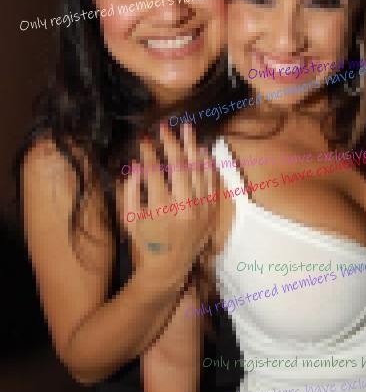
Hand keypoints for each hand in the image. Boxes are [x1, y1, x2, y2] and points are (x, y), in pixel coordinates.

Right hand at [120, 122, 216, 275]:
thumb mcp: (129, 218)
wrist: (170, 265)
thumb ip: (129, 191)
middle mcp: (183, 206)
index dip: (149, 152)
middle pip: (179, 165)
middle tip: (165, 126)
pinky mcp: (211, 211)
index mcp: (160, 207)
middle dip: (171, 142)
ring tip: (187, 128)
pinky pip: (212, 182)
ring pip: (198, 170)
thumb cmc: (146, 240)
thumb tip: (136, 164)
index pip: (155, 171)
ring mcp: (201, 208)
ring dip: (192, 146)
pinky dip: (207, 165)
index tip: (144, 138)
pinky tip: (202, 150)